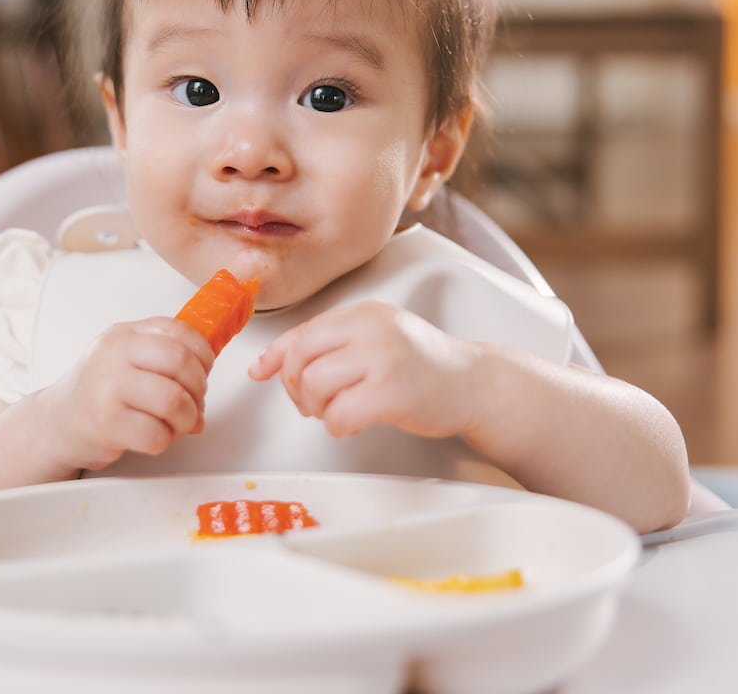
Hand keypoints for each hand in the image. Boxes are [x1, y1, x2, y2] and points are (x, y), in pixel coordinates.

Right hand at [41, 318, 214, 471]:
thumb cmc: (96, 392)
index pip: (178, 330)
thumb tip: (205, 381)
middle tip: (193, 404)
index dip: (203, 354)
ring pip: (173, 400)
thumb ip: (163, 359)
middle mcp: (113, 355)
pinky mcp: (105, 424)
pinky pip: (156, 434)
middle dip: (198, 389)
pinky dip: (164, 441)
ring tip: (176, 424)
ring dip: (185, 419)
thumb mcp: (124, 359)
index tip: (203, 372)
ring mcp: (107, 388)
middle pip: (181, 362)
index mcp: (124, 335)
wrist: (55, 423)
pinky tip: (152, 436)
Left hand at [248, 301, 483, 439]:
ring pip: (316, 385)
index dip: (277, 356)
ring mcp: (383, 357)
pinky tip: (354, 424)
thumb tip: (269, 364)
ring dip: (318, 409)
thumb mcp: (376, 340)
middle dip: (298, 387)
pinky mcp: (393, 391)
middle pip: (302, 357)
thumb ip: (329, 346)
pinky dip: (338, 426)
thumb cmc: (423, 366)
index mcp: (364, 312)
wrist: (474, 384)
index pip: (303, 331)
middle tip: (313, 403)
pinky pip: (339, 414)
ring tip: (338, 412)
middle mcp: (371, 327)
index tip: (263, 372)